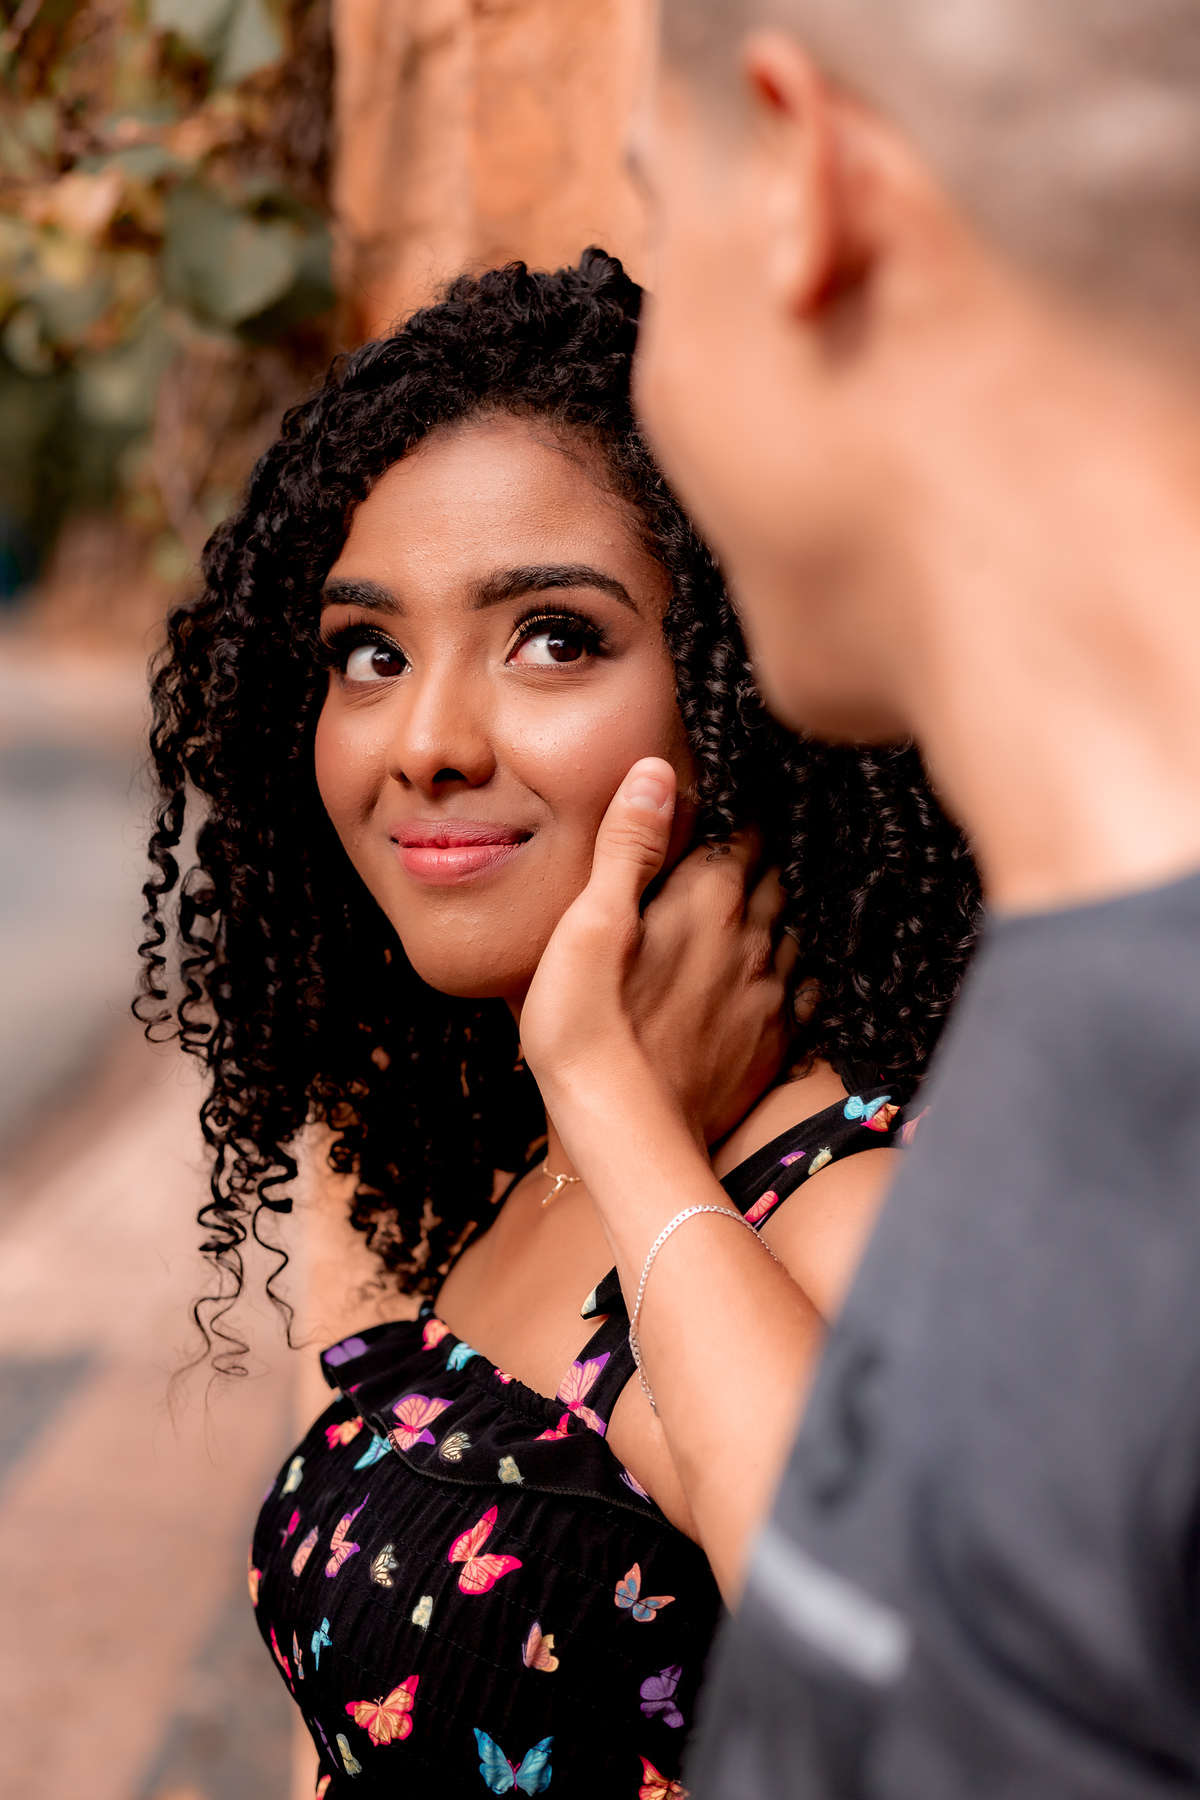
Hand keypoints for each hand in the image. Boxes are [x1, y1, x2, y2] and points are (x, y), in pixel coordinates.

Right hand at [521, 758, 795, 1146]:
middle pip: (773, 878)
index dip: (737, 816)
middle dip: (760, 860)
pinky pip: (803, 990)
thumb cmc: (586, 1026)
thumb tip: (657, 769)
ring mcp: (769, 994)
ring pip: (790, 931)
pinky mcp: (772, 1043)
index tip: (733, 803)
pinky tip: (778, 972)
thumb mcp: (586, 924)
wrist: (626, 1131)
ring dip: (777, 913)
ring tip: (759, 902)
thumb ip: (626, 844)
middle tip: (743, 847)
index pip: (741, 835)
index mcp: (707, 900)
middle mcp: (751, 938)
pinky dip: (794, 971)